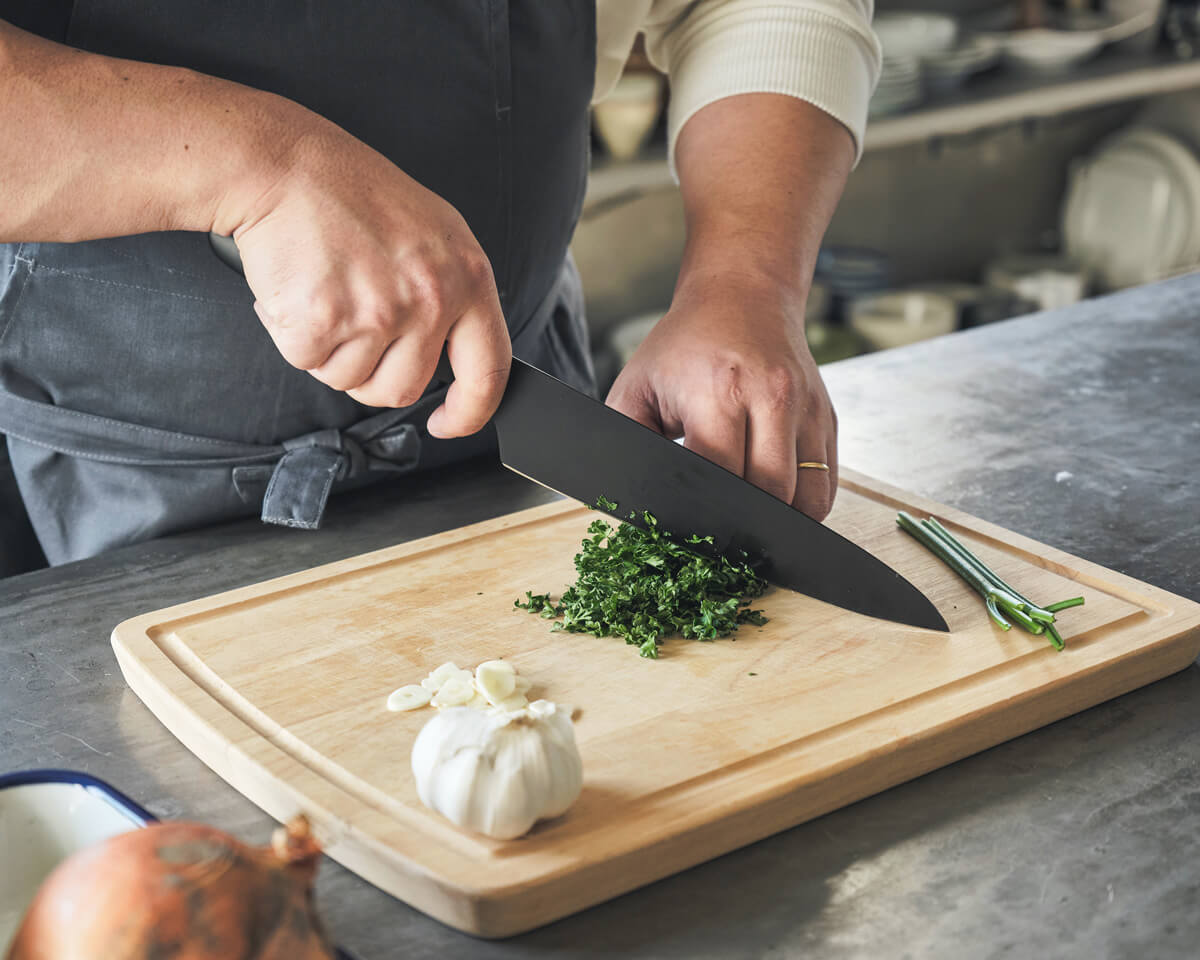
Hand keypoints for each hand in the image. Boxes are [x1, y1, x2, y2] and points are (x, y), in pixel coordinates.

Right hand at [226, 118, 509, 437]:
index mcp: (468, 277)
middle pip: (403, 389)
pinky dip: (292, 335)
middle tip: (352, 324)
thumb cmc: (353, 195)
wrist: (286, 164)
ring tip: (327, 292)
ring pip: (351, 380)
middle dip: (372, 373)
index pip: (489, 371)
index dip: (470, 412)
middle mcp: (430, 297)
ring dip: (330, 351)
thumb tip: (455, 360)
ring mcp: (378, 310)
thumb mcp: (434, 236)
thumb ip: (453, 297)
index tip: (449, 423)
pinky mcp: (324, 319)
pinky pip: (308, 362)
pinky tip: (298, 289)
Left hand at [605, 275, 837, 519]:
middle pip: (769, 493)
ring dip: (778, 519)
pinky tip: (777, 504)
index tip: (687, 523)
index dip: (702, 509)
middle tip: (717, 533)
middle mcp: (772, 397)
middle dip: (742, 521)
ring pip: (806, 496)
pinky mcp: (827, 417)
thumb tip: (625, 495)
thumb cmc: (685, 346)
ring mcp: (807, 408)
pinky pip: (827, 484)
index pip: (720, 476)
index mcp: (719, 390)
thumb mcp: (638, 386)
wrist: (743, 296)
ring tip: (749, 522)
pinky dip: (805, 505)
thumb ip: (627, 440)